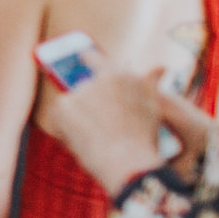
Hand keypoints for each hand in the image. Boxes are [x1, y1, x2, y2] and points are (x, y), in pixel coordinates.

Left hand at [46, 62, 216, 196]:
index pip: (95, 59)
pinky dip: (64, 128)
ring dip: (77, 118)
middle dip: (88, 105)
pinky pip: (58, 117)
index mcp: (120, 75)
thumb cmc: (144, 138)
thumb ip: (150, 85)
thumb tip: (160, 67)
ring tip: (95, 138)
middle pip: (84, 88)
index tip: (80, 56)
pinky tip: (80, 141)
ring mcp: (79, 92)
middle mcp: (98, 78)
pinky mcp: (63, 105)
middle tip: (99, 127)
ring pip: (72, 104)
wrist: (127, 161)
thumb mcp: (152, 109)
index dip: (87, 58)